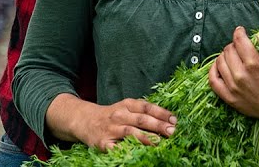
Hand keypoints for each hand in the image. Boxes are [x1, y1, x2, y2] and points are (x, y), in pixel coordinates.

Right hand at [48, 95, 175, 150]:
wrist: (84, 120)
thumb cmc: (111, 115)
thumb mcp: (126, 108)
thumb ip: (143, 112)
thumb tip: (168, 121)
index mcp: (127, 105)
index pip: (147, 107)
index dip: (161, 113)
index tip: (175, 120)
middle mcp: (119, 115)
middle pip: (142, 119)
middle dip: (159, 126)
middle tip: (173, 131)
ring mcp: (111, 129)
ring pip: (131, 133)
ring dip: (146, 138)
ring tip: (159, 142)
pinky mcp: (103, 143)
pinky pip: (116, 148)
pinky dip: (126, 150)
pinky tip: (137, 153)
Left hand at [209, 27, 258, 139]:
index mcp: (254, 64)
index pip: (239, 41)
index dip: (239, 33)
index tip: (240, 31)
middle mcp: (241, 75)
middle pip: (228, 50)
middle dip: (234, 45)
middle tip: (240, 46)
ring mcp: (233, 87)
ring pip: (220, 62)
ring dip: (224, 55)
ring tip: (232, 56)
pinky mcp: (228, 98)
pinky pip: (213, 80)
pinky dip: (213, 70)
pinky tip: (219, 66)